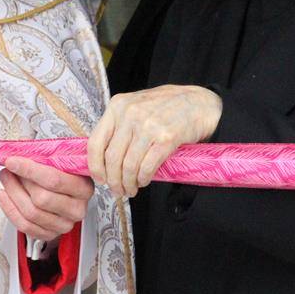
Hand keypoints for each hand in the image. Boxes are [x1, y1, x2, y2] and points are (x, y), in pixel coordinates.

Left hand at [0, 156, 93, 241]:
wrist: (66, 195)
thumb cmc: (62, 176)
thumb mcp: (59, 162)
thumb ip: (42, 157)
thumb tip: (16, 151)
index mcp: (83, 188)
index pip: (54, 180)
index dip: (29, 170)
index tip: (12, 161)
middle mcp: (76, 209)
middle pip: (41, 199)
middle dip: (18, 183)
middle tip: (7, 171)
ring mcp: (64, 224)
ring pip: (31, 213)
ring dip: (12, 195)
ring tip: (6, 181)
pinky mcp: (50, 234)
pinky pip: (25, 226)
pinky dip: (10, 210)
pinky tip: (4, 197)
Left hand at [88, 85, 222, 196]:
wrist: (199, 103)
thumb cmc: (166, 106)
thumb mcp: (136, 105)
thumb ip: (118, 125)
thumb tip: (101, 157)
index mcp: (117, 105)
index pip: (95, 142)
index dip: (95, 166)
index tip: (100, 179)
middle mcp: (130, 114)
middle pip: (112, 158)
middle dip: (113, 181)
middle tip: (118, 190)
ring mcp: (148, 126)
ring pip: (128, 166)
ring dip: (128, 184)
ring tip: (131, 189)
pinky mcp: (166, 138)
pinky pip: (147, 167)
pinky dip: (143, 179)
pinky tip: (144, 181)